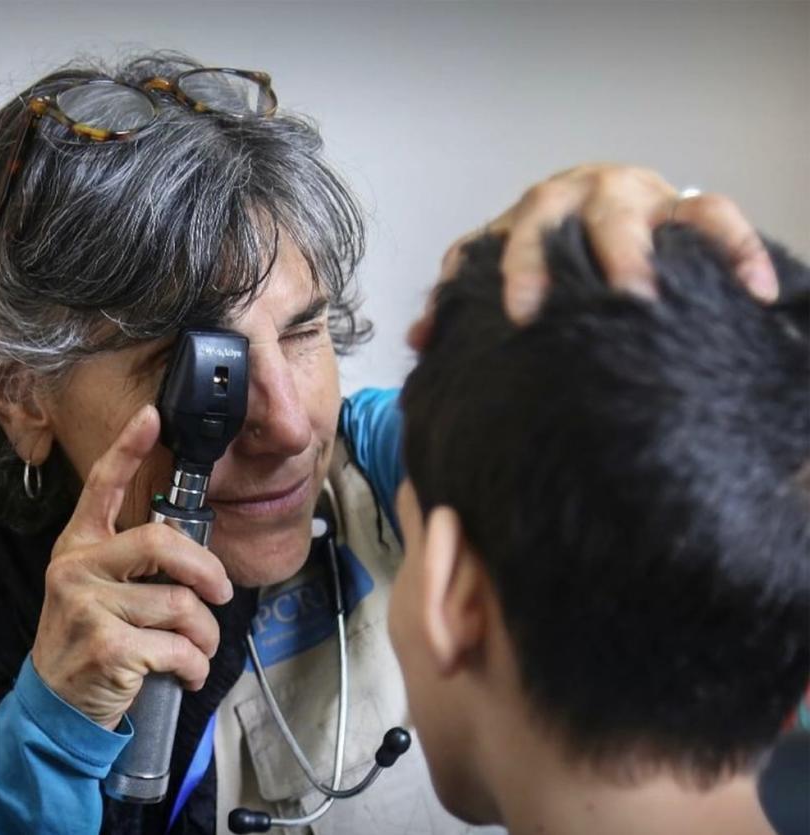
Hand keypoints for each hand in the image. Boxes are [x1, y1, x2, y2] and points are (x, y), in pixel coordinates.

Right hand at [31, 405, 233, 729]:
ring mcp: (86, 606)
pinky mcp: (105, 646)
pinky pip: (178, 647)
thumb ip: (136, 563)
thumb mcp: (101, 590)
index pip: (102, 486)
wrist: (58, 705)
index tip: (152, 414)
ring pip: (180, 603)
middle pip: (161, 542)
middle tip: (222, 594)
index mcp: (79, 546)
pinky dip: (195, 665)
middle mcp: (76, 567)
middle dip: (208, 571)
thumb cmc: (93, 639)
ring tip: (197, 648)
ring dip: (205, 634)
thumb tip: (197, 554)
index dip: (128, 447)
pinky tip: (186, 672)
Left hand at [407, 163, 778, 345]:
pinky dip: (734, 249)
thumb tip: (419, 342)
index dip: (465, 282)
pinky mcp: (686, 207)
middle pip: (546, 216)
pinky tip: (752, 290)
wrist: (630, 211)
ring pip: (628, 212)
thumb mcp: (514, 266)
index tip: (462, 327)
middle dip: (536, 262)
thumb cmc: (565, 250)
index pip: (487, 240)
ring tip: (636, 297)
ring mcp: (632, 196)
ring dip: (628, 252)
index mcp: (527, 215)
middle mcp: (574, 196)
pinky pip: (715, 218)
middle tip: (531, 313)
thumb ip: (466, 298)